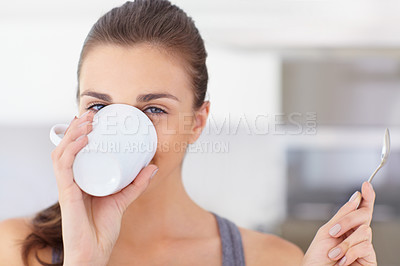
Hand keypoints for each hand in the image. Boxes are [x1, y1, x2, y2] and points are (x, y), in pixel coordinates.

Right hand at [51, 111, 157, 265]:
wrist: (95, 251)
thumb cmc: (103, 228)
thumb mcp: (123, 199)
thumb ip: (136, 184)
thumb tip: (152, 166)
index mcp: (80, 179)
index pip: (74, 151)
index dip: (80, 132)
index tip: (94, 118)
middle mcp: (70, 180)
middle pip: (66, 147)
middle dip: (77, 127)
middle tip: (92, 113)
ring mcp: (67, 186)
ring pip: (62, 152)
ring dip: (74, 133)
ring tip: (88, 121)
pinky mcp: (66, 193)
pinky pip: (64, 167)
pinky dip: (72, 150)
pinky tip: (83, 140)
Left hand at [302, 181, 376, 265]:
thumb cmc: (317, 259)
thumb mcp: (326, 233)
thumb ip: (342, 216)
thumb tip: (356, 197)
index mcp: (345, 227)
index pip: (359, 210)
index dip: (366, 197)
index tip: (366, 184)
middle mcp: (356, 235)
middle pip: (364, 216)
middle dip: (348, 221)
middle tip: (333, 232)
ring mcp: (364, 247)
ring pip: (364, 231)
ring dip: (345, 243)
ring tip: (333, 254)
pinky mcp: (369, 258)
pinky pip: (365, 246)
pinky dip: (350, 252)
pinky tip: (342, 260)